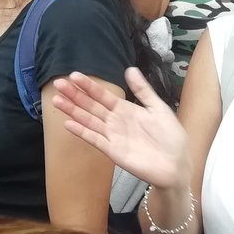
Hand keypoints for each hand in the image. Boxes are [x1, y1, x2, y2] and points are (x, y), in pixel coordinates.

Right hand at [52, 68, 188, 189]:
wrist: (177, 164)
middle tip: (58, 83)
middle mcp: (115, 121)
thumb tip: (129, 69)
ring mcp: (112, 136)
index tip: (74, 75)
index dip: (89, 86)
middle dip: (74, 95)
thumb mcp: (158, 108)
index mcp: (125, 109)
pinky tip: (68, 123)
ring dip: (73, 111)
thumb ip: (143, 90)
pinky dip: (81, 131)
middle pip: (91, 106)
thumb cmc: (170, 136)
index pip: (103, 95)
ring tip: (57, 100)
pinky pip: (94, 139)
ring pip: (88, 120)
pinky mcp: (113, 151)